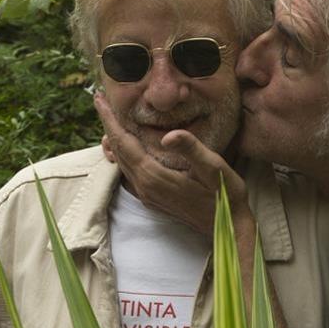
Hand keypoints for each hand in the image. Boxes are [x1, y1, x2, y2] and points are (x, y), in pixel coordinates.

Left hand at [95, 93, 250, 235]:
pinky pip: (129, 172)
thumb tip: (168, 135)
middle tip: (101, 101)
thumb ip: (191, 149)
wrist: (229, 228)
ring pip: (122, 162)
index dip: (111, 120)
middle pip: (118, 151)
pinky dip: (123, 154)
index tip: (99, 99)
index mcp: (154, 176)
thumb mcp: (214, 168)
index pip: (124, 142)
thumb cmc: (226, 196)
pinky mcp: (153, 199)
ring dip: (114, 139)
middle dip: (108, 125)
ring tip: (110, 119)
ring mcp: (148, 195)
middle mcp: (145, 187)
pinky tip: (126, 146)